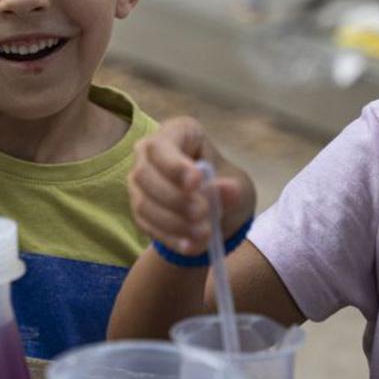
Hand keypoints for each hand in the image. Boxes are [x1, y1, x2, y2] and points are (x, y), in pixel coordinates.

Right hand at [128, 117, 256, 256]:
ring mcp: (140, 182)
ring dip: (173, 221)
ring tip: (203, 234)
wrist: (217, 215)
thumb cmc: (226, 186)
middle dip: (174, 198)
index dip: (175, 165)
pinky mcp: (139, 209)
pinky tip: (191, 246)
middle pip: (145, 174)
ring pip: (142, 201)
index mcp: (177, 133)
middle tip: (203, 213)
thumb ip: (232, 188)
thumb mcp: (239, 185)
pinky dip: (169, 237)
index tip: (196, 183)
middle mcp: (150, 154)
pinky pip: (146, 224)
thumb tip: (228, 191)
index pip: (163, 146)